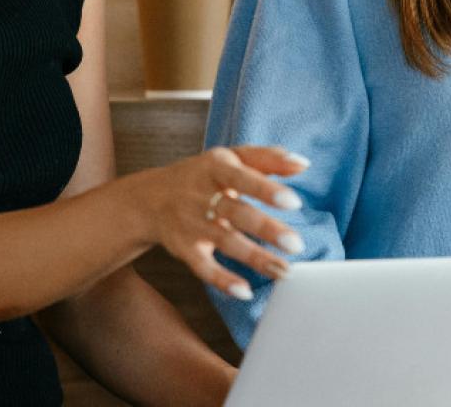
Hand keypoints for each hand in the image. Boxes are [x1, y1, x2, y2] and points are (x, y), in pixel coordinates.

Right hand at [134, 146, 308, 300]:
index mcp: (216, 168)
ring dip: (256, 258)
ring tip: (284, 271)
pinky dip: (222, 281)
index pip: (242, 177)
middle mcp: (202, 196)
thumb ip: (266, 158)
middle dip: (267, 229)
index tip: (294, 202)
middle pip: (237, 213)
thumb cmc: (202, 176)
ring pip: (226, 242)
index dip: (267, 190)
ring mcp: (191, 224)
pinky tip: (245, 291)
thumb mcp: (229, 158)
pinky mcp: (184, 249)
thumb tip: (302, 163)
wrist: (148, 199)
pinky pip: (203, 267)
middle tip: (296, 244)